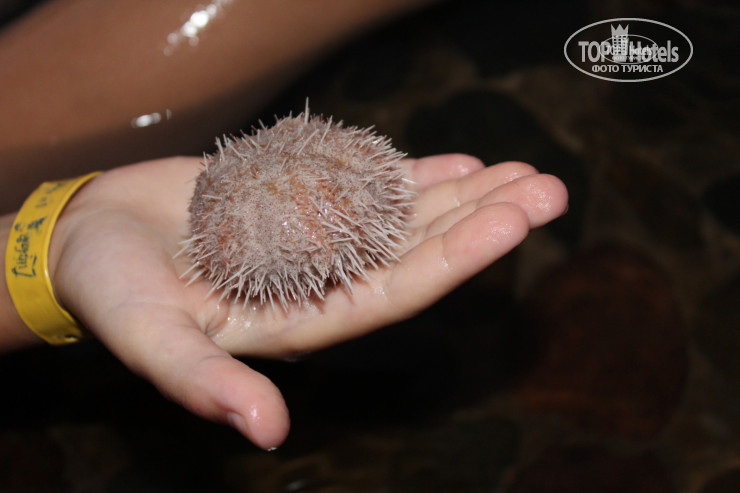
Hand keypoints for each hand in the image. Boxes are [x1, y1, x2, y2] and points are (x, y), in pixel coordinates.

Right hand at [49, 154, 567, 448]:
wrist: (91, 237)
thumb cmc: (112, 290)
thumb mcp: (149, 338)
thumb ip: (204, 383)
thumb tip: (267, 435)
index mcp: (302, 320)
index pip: (397, 292)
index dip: (456, 258)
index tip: (513, 220)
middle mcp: (324, 281)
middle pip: (420, 251)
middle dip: (483, 219)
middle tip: (547, 186)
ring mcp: (319, 239)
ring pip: (407, 217)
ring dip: (466, 193)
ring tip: (521, 168)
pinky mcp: (302, 201)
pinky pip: (371, 187)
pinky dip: (415, 173)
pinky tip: (459, 161)